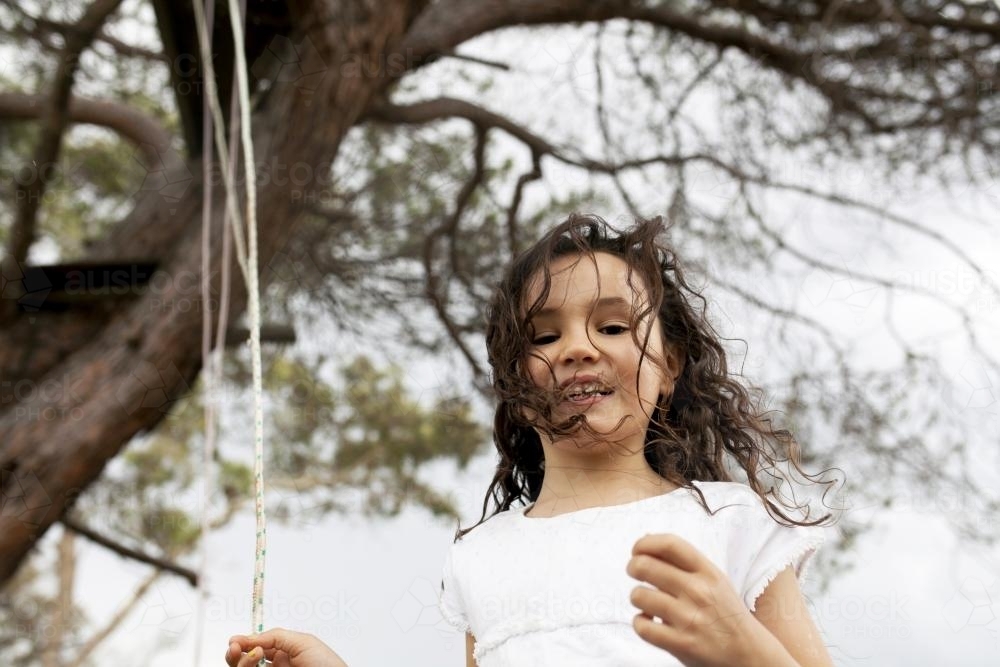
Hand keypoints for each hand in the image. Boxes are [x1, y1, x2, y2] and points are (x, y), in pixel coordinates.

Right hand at [225, 628, 348, 666]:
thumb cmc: (328, 665)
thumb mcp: (303, 642)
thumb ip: (276, 636)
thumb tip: (250, 637)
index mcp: (282, 654)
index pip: (254, 647)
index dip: (242, 643)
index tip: (234, 641)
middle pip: (243, 661)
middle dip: (236, 653)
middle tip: (236, 648)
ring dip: (243, 662)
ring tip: (255, 655)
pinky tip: (256, 663)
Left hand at [626, 533, 763, 666]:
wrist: (750, 655)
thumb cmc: (725, 614)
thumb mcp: (714, 581)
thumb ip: (683, 562)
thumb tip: (645, 539)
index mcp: (708, 572)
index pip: (670, 544)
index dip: (645, 543)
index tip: (637, 549)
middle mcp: (699, 592)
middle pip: (646, 566)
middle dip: (633, 567)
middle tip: (634, 571)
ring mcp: (690, 618)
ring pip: (639, 595)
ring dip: (637, 597)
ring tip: (647, 601)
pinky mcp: (681, 644)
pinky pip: (642, 626)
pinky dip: (640, 623)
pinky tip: (649, 621)